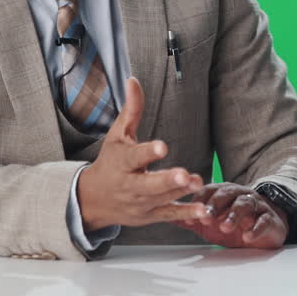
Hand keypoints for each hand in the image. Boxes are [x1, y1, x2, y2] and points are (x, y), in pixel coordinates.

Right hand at [78, 78, 205, 229]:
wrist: (93, 200)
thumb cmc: (110, 162)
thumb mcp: (117, 135)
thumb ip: (130, 110)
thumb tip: (134, 80)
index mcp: (121, 162)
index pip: (134, 157)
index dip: (148, 152)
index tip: (162, 147)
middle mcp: (129, 185)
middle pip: (148, 184)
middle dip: (167, 180)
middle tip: (184, 174)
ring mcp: (140, 202)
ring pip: (162, 198)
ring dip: (181, 192)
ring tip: (197, 182)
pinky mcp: (150, 215)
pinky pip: (169, 215)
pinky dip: (186, 214)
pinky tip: (203, 210)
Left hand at [175, 183, 288, 247]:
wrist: (266, 227)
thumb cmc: (235, 223)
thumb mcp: (210, 222)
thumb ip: (191, 218)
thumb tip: (167, 216)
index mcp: (224, 192)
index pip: (210, 190)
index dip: (200, 200)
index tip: (191, 213)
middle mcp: (239, 194)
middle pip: (227, 194)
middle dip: (215, 205)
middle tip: (206, 217)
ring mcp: (255, 205)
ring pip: (245, 205)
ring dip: (234, 215)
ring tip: (225, 227)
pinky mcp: (268, 218)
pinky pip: (263, 220)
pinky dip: (255, 228)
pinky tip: (247, 236)